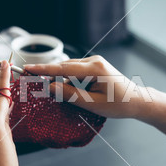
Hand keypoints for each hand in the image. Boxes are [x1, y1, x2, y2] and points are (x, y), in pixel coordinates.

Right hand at [24, 55, 152, 118]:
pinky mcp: (95, 67)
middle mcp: (94, 61)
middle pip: (65, 68)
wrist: (137, 100)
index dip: (44, 69)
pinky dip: (73, 83)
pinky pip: (76, 73)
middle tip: (40, 87)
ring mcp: (95, 62)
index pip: (63, 68)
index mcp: (94, 68)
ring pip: (70, 71)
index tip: (28, 68)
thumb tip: (51, 87)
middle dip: (53, 78)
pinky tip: (80, 95)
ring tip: (77, 98)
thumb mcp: (93, 104)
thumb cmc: (119, 105)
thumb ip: (71, 95)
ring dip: (66, 83)